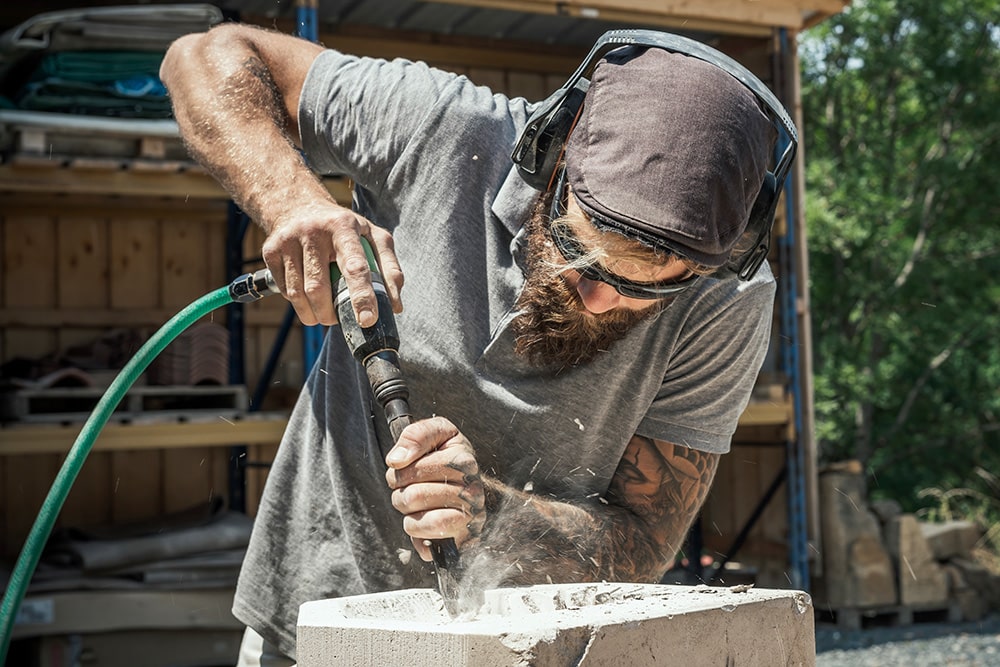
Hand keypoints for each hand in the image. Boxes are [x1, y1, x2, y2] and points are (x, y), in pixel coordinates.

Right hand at [261, 201, 402, 327]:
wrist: (298, 205)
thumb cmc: (343, 227)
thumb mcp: (372, 236)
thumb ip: (389, 268)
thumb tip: (395, 305)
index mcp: (344, 226)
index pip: (355, 267)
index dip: (362, 296)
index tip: (367, 321)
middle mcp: (314, 231)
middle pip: (319, 287)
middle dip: (330, 313)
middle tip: (339, 320)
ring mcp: (288, 240)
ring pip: (298, 294)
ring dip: (313, 314)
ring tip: (323, 313)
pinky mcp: (270, 251)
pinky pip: (285, 291)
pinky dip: (298, 303)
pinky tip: (306, 294)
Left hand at [385, 417, 485, 560]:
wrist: (467, 480)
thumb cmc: (446, 455)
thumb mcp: (435, 432)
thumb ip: (415, 435)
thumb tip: (397, 460)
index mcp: (464, 460)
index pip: (413, 470)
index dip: (400, 471)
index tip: (407, 468)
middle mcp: (473, 490)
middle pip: (412, 497)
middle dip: (401, 494)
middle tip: (412, 489)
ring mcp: (471, 516)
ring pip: (417, 521)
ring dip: (408, 515)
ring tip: (418, 507)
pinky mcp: (466, 538)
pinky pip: (430, 544)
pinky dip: (418, 536)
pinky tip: (424, 526)